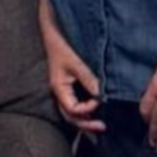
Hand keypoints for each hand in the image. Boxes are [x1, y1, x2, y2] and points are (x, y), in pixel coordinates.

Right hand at [39, 0, 104, 133]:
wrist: (54, 29)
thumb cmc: (62, 45)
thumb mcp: (76, 63)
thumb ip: (89, 80)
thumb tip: (103, 96)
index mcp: (59, 88)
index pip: (73, 109)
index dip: (87, 109)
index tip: (100, 101)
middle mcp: (60, 91)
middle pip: (70, 117)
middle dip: (86, 124)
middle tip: (103, 127)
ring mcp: (63, 89)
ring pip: (71, 112)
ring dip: (85, 119)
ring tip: (99, 125)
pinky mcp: (68, 84)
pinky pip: (74, 103)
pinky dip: (84, 110)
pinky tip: (94, 111)